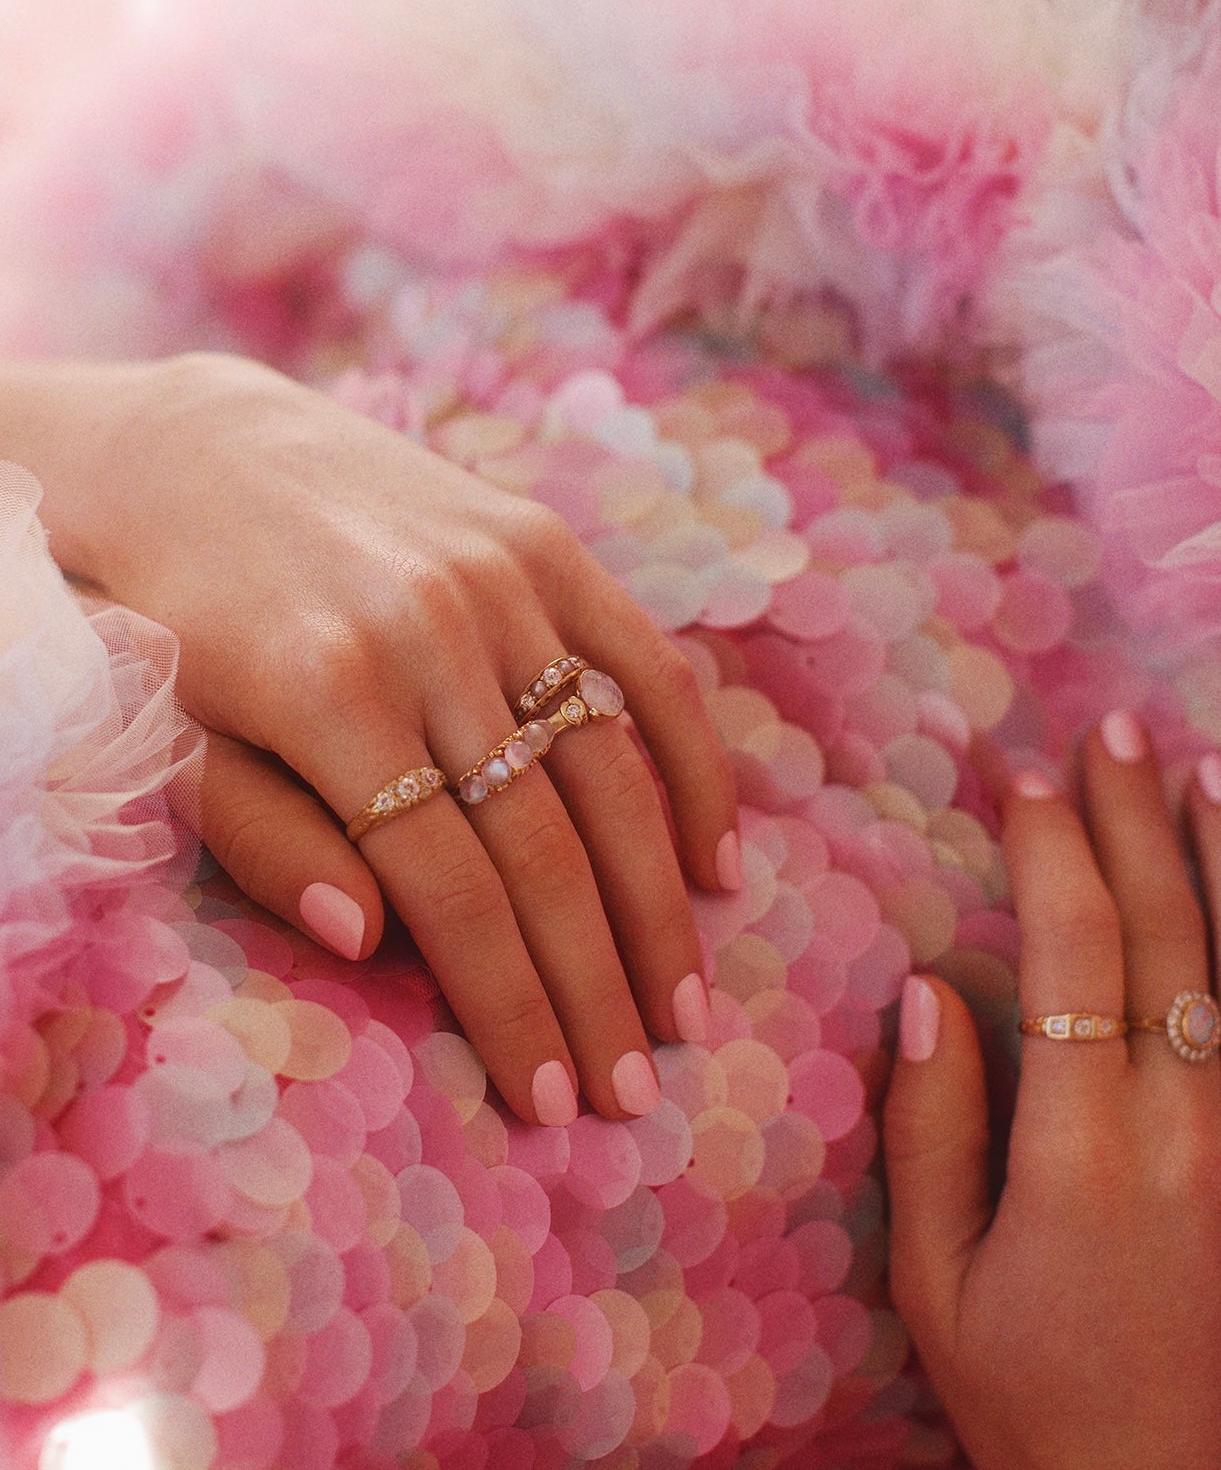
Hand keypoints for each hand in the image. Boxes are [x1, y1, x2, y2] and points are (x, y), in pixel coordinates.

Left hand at [0, 354, 739, 1126]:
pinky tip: (715, 858)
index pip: (452, 892)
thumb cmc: (157, 621)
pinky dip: (692, 764)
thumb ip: (267, 840)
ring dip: (654, 902)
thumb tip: (374, 942)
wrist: (176, 454)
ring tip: (679, 1004)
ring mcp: (497, 578)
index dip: (512, 1007)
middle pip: (545, 847)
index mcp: (328, 696)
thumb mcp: (167, 740)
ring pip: (610, 769)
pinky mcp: (537, 539)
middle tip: (636, 1088)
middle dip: (596, 985)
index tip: (553, 1100)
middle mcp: (430, 633)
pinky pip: (642, 663)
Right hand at [883, 714, 1220, 1468]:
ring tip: (1192, 766)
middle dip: (1130, 820)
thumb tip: (929, 991)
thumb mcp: (934, 1280)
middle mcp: (1186, 1136)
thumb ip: (931, 1131)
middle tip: (1105, 730)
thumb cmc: (1028, 1390)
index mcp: (1082, 1155)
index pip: (1071, 955)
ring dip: (1215, 859)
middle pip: (1164, 940)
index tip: (1020, 776)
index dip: (1049, 850)